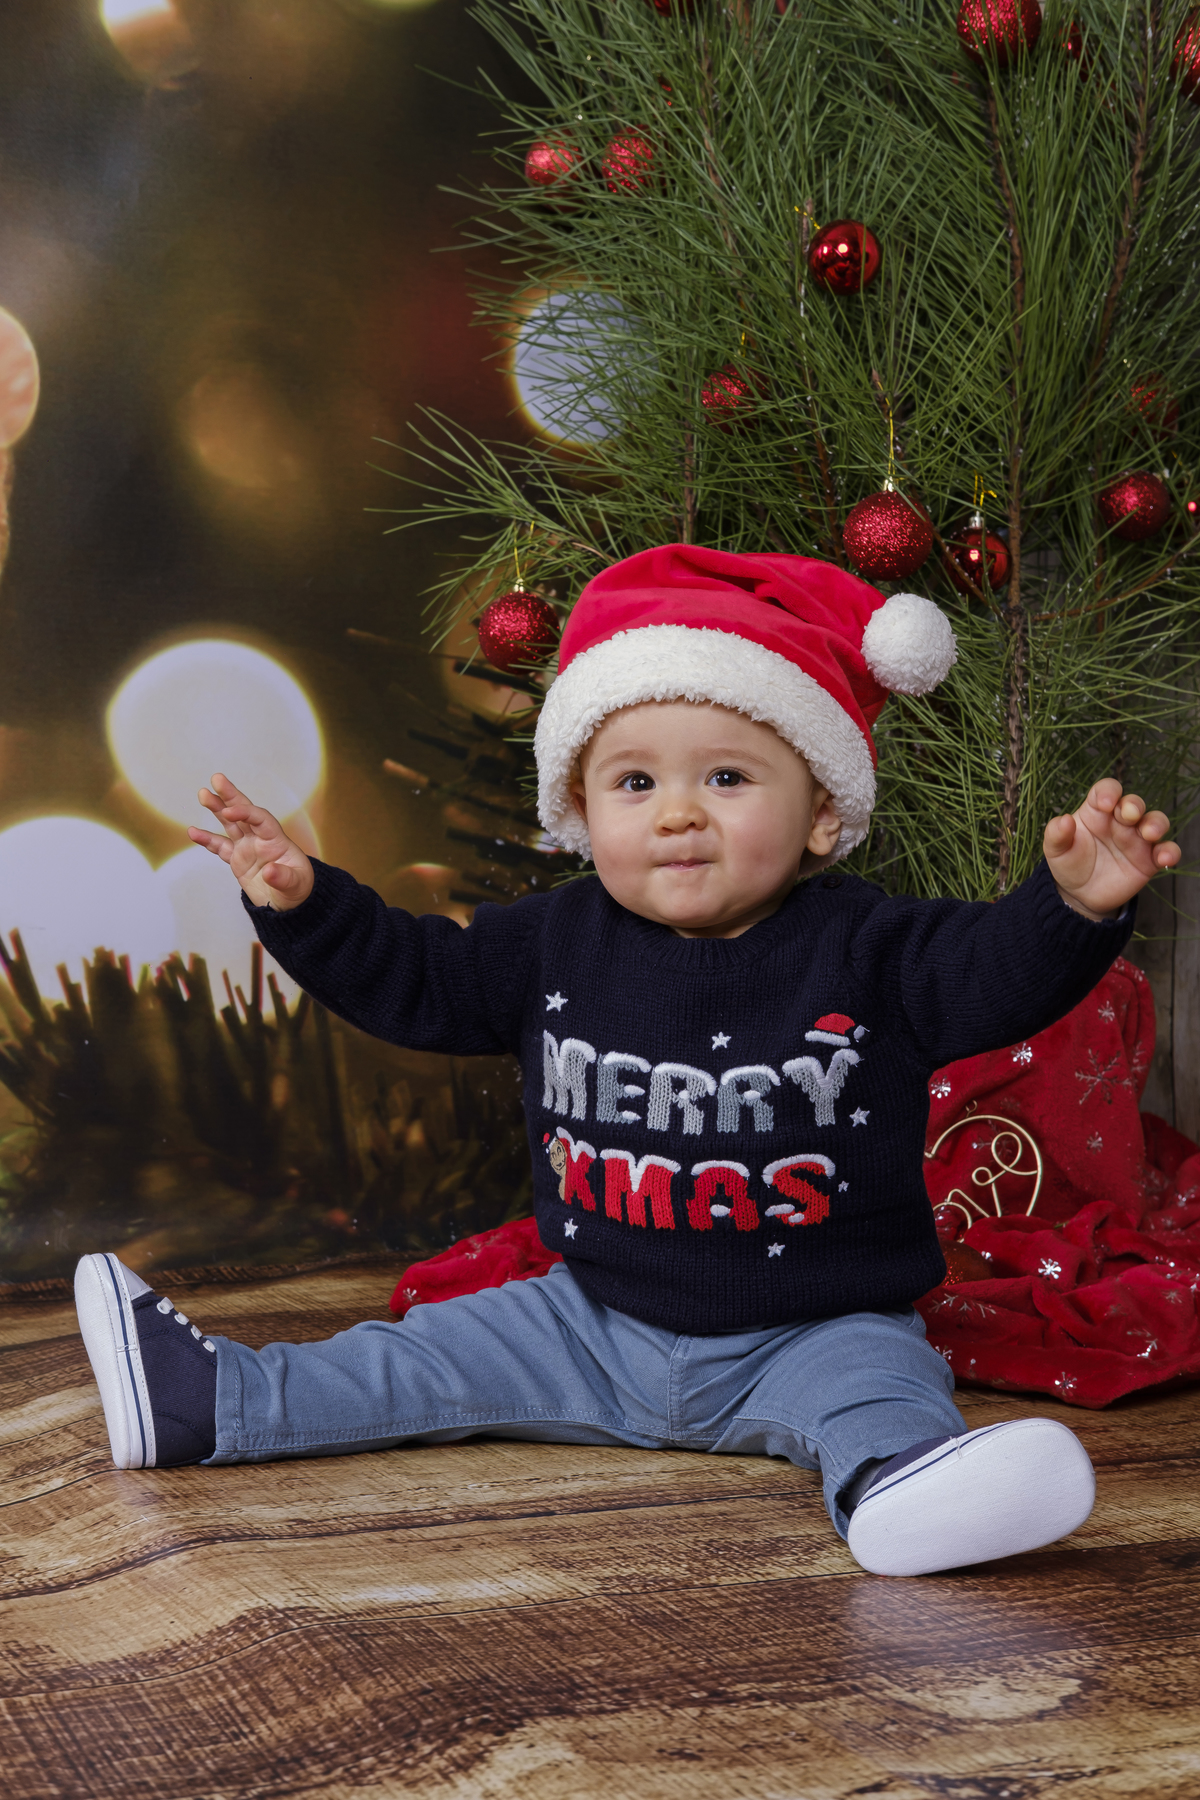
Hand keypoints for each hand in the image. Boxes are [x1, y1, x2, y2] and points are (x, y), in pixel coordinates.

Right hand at [188, 773, 314, 910]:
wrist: (289, 903)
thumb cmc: (298, 889)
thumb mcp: (296, 885)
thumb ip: (283, 878)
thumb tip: (269, 872)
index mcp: (276, 840)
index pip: (260, 819)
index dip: (245, 812)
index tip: (229, 812)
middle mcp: (260, 839)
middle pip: (244, 812)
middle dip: (231, 796)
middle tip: (217, 779)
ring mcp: (247, 848)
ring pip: (229, 824)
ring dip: (217, 809)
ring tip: (203, 793)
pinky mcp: (237, 859)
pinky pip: (220, 847)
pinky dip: (206, 840)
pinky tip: (193, 832)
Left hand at [1044, 779, 1179, 919]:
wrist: (1080, 895)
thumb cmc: (1069, 864)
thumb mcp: (1056, 850)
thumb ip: (1056, 834)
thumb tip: (1063, 820)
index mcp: (1097, 812)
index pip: (1106, 791)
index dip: (1109, 792)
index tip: (1106, 803)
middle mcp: (1120, 821)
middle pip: (1134, 803)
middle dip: (1134, 805)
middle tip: (1129, 815)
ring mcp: (1137, 839)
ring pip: (1155, 822)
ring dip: (1156, 824)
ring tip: (1150, 834)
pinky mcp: (1149, 860)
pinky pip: (1166, 850)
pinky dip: (1170, 852)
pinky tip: (1165, 859)